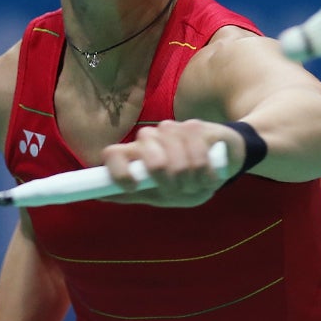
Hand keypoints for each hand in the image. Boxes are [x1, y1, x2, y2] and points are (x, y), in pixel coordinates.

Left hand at [100, 120, 227, 207]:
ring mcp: (169, 130)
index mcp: (134, 155)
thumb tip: (99, 195)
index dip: (119, 172)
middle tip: (181, 189)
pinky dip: (206, 175)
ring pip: (178, 164)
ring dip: (192, 182)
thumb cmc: (185, 181)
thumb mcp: (160, 194)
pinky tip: (209, 174)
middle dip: (172, 185)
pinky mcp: (193, 125)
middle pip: (152, 163)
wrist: (222, 162)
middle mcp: (148, 139)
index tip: (133, 186)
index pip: (112, 154)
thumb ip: (132, 193)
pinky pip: (199, 158)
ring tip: (196, 182)